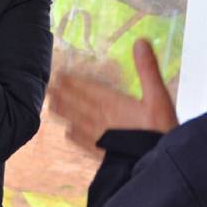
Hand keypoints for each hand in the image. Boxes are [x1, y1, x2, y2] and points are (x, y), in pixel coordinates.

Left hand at [49, 38, 178, 155]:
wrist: (155, 165)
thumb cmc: (159, 130)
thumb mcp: (158, 96)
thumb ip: (147, 69)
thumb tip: (141, 41)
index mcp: (111, 102)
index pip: (86, 88)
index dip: (71, 81)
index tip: (59, 74)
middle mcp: (100, 118)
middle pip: (76, 103)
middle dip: (62, 94)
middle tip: (48, 87)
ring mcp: (98, 136)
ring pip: (75, 120)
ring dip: (63, 111)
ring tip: (51, 105)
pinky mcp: (101, 153)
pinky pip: (82, 142)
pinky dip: (73, 135)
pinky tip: (68, 134)